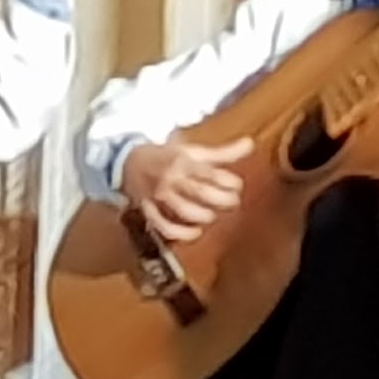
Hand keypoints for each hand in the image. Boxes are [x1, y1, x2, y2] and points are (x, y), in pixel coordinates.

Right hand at [122, 136, 251, 244]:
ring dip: (204, 216)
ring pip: (184, 211)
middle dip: (222, 200)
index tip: (237, 185)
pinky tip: (196, 232)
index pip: (210, 173)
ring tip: (213, 215)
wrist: (127, 161)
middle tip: (232, 202)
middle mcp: (171, 178)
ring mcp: (159, 196)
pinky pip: (164, 226)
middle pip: (201, 193)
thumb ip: (223, 152)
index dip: (229, 181)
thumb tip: (250, 144)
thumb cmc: (167, 156)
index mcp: (183, 161)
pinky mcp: (148, 210)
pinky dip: (181, 233)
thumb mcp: (193, 151)